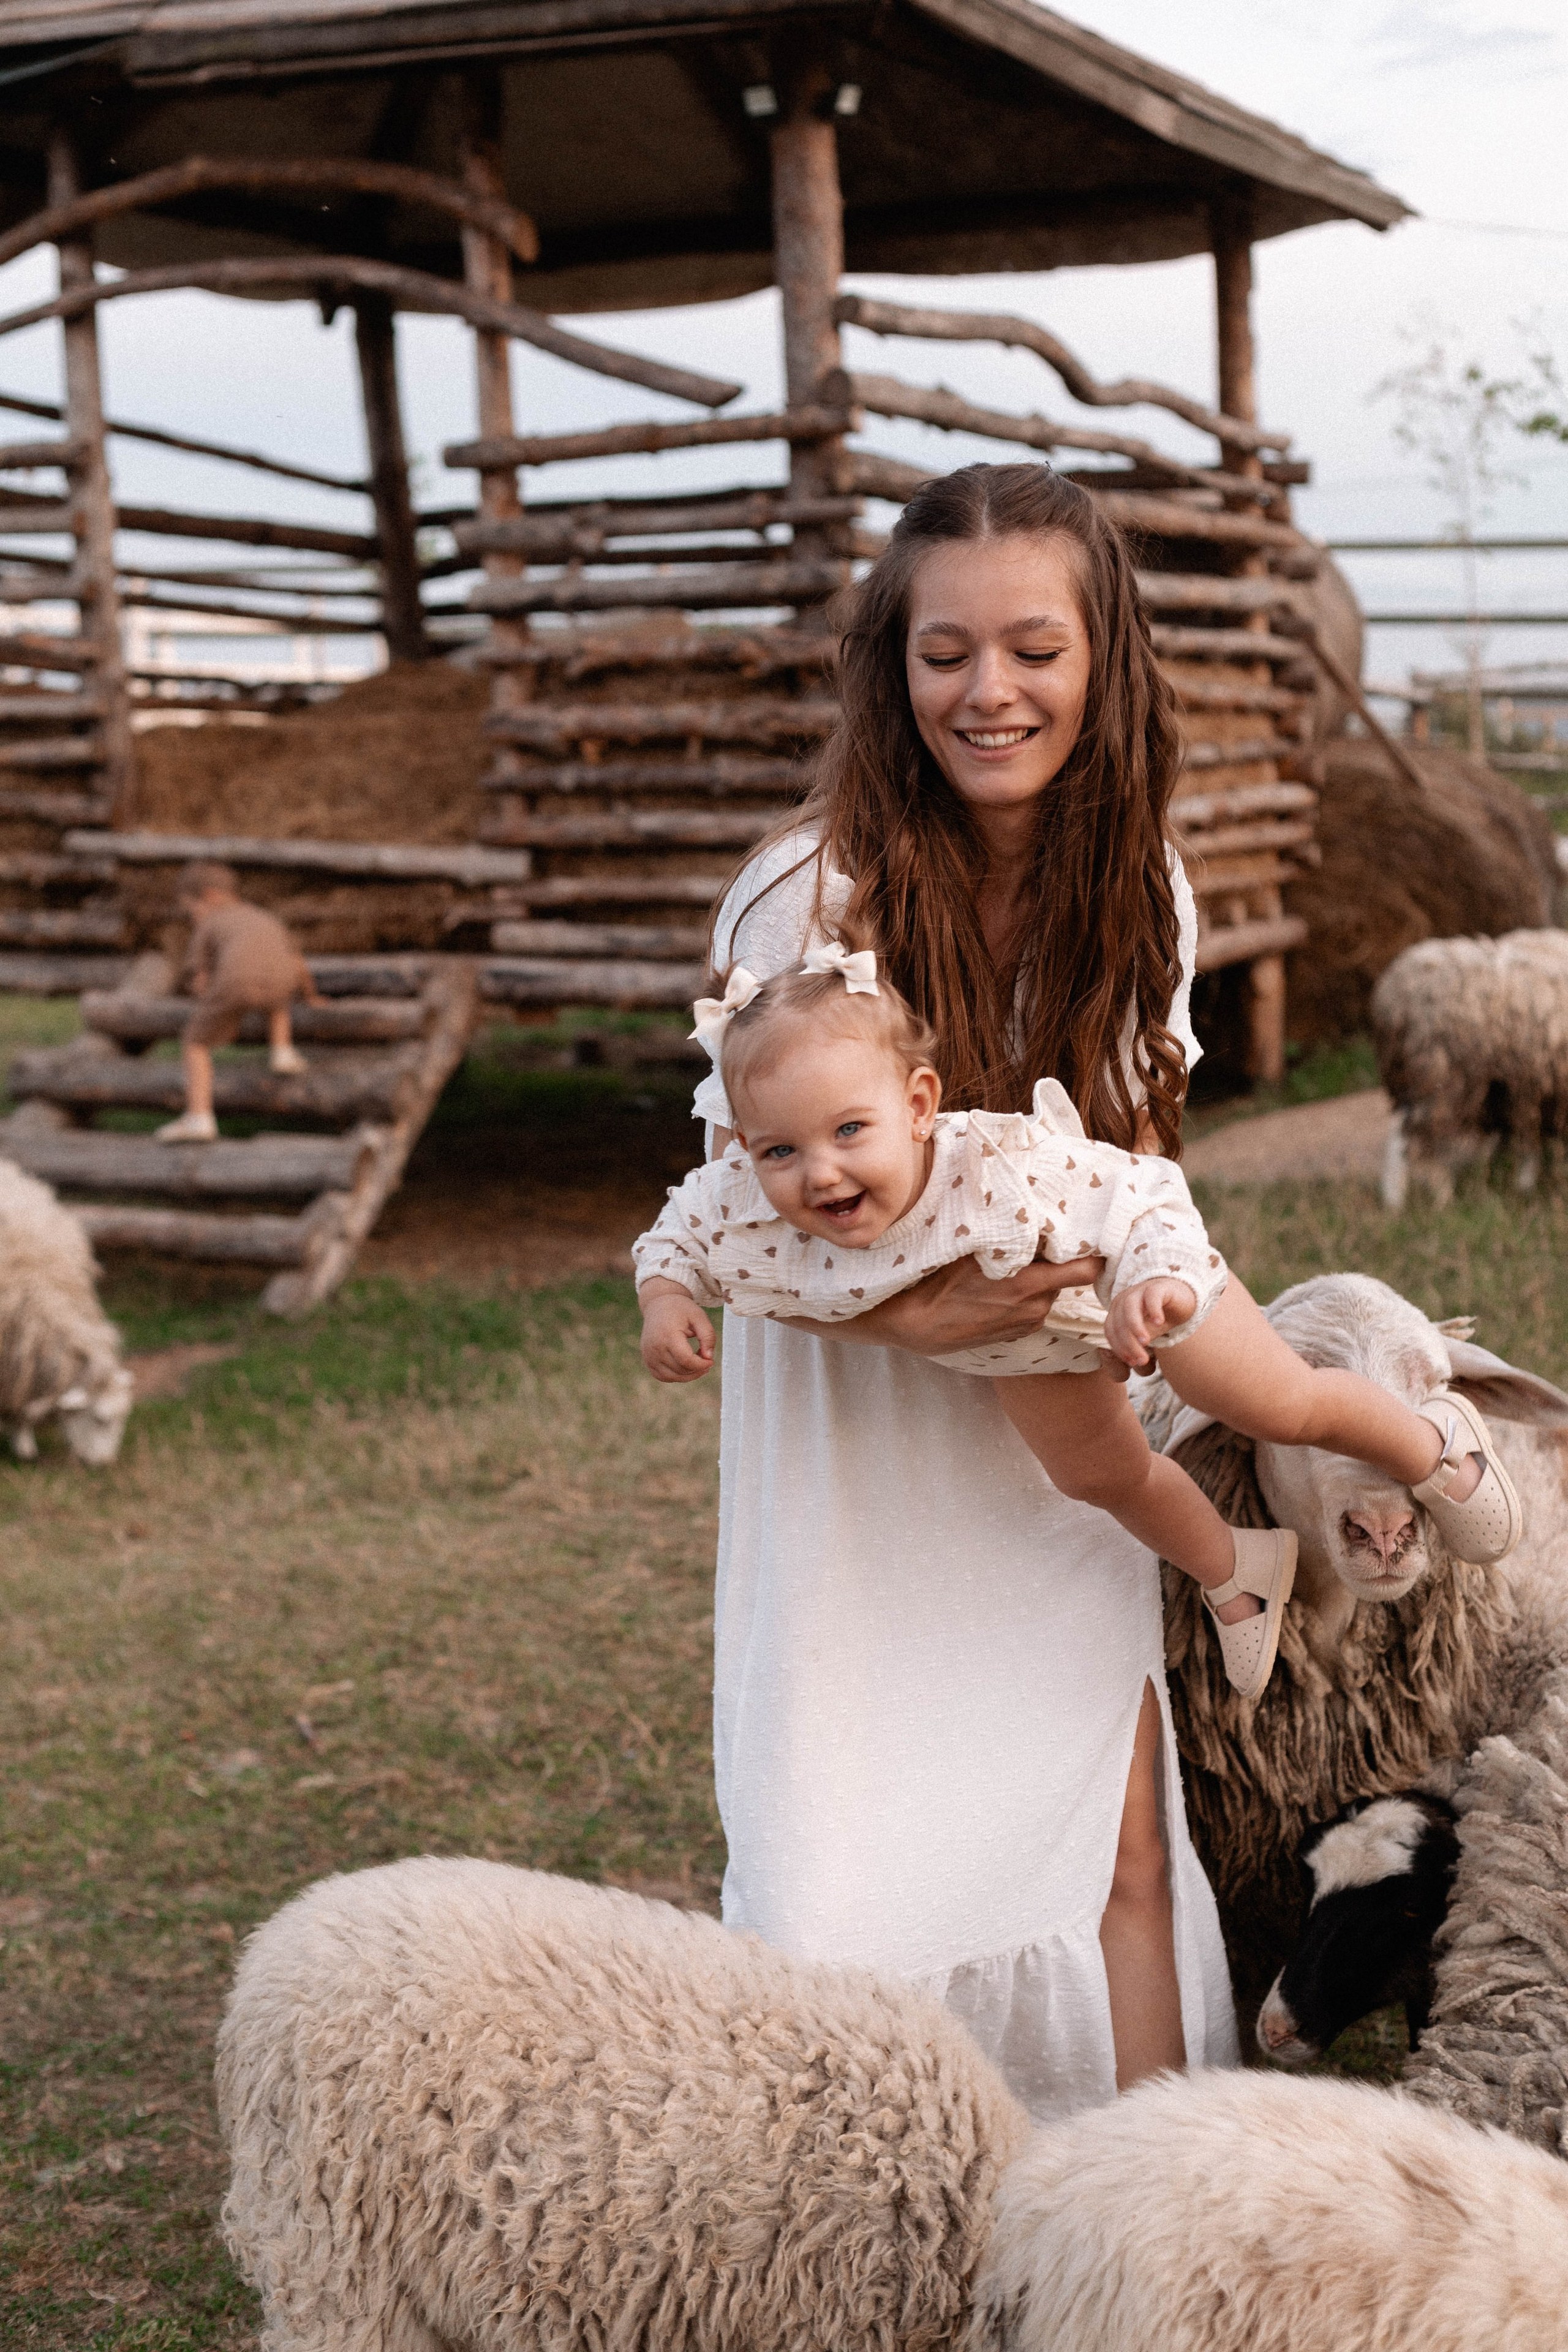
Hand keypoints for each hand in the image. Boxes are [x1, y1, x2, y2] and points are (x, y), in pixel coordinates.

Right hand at [640, 1288, 715, 1382]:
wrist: (658, 1305)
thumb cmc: (681, 1310)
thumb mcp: (699, 1317)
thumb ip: (708, 1336)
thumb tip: (709, 1358)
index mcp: (668, 1335)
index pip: (686, 1360)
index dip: (701, 1364)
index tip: (711, 1361)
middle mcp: (655, 1348)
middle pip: (681, 1370)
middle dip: (697, 1369)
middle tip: (706, 1357)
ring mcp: (649, 1356)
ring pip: (673, 1377)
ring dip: (689, 1375)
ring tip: (697, 1362)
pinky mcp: (647, 1360)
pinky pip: (663, 1377)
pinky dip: (677, 1376)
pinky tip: (686, 1366)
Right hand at [785, 1251, 1107, 1355]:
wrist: (910, 1321)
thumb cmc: (936, 1278)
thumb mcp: (972, 1244)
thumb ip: (1009, 1229)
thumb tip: (1030, 1205)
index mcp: (1030, 1284)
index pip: (1086, 1268)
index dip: (1090, 1250)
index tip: (1086, 1234)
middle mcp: (1035, 1307)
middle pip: (1065, 1277)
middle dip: (1057, 1260)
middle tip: (1039, 1240)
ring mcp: (1024, 1323)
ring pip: (1047, 1292)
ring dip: (1038, 1278)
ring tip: (1011, 1262)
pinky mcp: (1013, 1334)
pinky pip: (1031, 1308)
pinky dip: (1024, 1296)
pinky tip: (998, 1287)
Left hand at [1103, 1278, 1197, 1369]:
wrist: (1182, 1300)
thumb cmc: (1160, 1319)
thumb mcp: (1147, 1335)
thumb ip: (1136, 1344)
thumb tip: (1132, 1360)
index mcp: (1117, 1311)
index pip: (1111, 1330)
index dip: (1119, 1348)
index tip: (1132, 1362)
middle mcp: (1125, 1299)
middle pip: (1119, 1321)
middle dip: (1129, 1344)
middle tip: (1142, 1360)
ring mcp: (1140, 1290)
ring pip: (1129, 1307)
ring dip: (1135, 1327)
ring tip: (1145, 1342)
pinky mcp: (1157, 1286)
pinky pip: (1151, 1296)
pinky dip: (1153, 1309)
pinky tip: (1159, 1322)